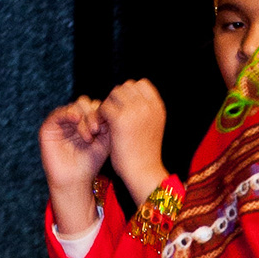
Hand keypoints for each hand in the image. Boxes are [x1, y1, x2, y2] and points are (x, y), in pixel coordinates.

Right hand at [39, 97, 108, 194]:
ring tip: (88, 135)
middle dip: (93, 114)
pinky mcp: (49, 127)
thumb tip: (109, 107)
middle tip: (97, 130)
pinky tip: (75, 119)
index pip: (95, 106)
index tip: (107, 127)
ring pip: (73, 107)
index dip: (101, 113)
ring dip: (83, 117)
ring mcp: (61, 123)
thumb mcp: (105, 142)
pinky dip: (68, 113)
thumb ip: (108, 124)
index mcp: (87, 121)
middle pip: (84, 104)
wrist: (74, 180)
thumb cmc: (90, 163)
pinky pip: (58, 113)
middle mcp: (74, 120)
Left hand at [99, 78, 168, 202]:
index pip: (141, 84)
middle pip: (126, 87)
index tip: (124, 108)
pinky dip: (99, 116)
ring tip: (106, 122)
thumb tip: (128, 96)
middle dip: (116, 99)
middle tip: (111, 116)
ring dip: (108, 106)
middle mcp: (149, 105)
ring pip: (114, 94)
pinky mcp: (121, 118)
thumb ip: (143, 111)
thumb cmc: (145, 155)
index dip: (129, 94)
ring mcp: (136, 110)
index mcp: (158, 107)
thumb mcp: (151, 127)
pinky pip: (104, 107)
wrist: (144, 173)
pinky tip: (100, 128)